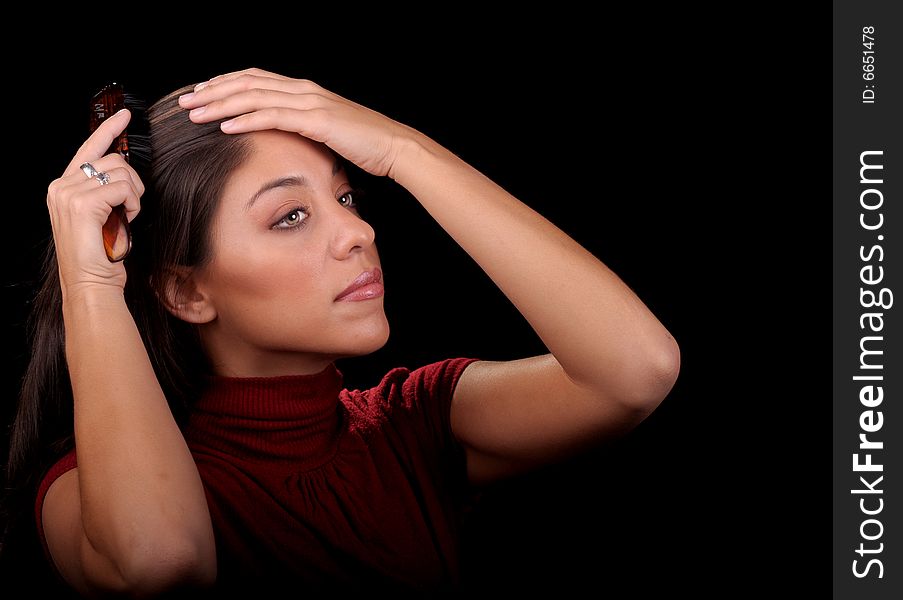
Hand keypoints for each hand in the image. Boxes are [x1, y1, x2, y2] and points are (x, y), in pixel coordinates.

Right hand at [46, 109, 144, 294]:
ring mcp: (69, 193)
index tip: (124, 116)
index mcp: (62, 187)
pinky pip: (124, 188)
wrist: (90, 283)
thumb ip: (103, 191)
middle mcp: (60, 186)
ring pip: (121, 172)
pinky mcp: (84, 203)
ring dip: (134, 196)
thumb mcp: (101, 215)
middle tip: (129, 209)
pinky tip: (125, 222)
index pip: (88, 149)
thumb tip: (123, 168)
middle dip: (132, 182)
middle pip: (112, 160)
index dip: (108, 131)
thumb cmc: (101, 255)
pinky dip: (133, 205)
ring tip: (124, 218)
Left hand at [178, 68, 421, 177]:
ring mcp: (310, 102)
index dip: (224, 83)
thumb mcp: (326, 131)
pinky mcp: (316, 121)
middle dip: (212, 91)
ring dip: (220, 104)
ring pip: (254, 97)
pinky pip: (273, 117)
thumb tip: (281, 134)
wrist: (393, 146)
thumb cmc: (363, 143)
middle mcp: (303, 89)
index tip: (200, 93)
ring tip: (195, 113)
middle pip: (247, 83)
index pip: (255, 78)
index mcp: (304, 90)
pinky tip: (225, 126)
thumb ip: (302, 126)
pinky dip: (246, 120)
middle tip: (185, 102)